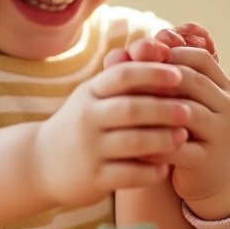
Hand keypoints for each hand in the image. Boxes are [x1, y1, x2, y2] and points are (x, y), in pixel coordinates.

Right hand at [30, 60, 190, 207]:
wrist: (40, 163)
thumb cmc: (81, 123)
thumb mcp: (94, 97)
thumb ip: (124, 80)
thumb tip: (163, 50)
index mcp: (90, 93)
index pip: (122, 76)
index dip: (152, 73)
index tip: (178, 75)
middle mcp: (86, 118)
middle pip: (131, 109)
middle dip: (163, 109)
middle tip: (189, 110)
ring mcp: (88, 149)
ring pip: (132, 143)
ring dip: (162, 140)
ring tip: (182, 138)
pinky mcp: (92, 178)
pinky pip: (127, 175)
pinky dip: (149, 171)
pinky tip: (165, 169)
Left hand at [117, 24, 229, 219]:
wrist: (209, 171)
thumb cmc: (184, 126)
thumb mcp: (176, 98)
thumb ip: (157, 74)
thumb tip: (127, 50)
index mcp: (222, 84)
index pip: (199, 57)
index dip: (170, 52)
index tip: (138, 54)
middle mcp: (227, 105)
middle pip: (194, 81)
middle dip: (158, 77)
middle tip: (127, 78)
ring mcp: (222, 132)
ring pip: (188, 113)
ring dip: (156, 109)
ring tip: (127, 107)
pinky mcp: (208, 159)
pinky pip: (180, 149)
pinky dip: (155, 146)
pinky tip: (133, 145)